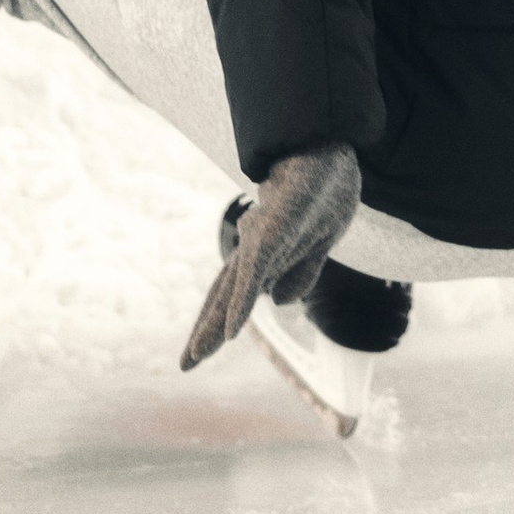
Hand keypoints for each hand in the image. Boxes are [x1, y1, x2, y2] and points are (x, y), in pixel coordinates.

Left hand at [182, 144, 360, 369]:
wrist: (329, 148)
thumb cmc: (324, 189)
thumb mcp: (320, 241)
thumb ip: (301, 271)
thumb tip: (278, 302)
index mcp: (263, 251)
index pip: (232, 293)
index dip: (216, 321)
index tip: (198, 352)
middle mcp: (253, 247)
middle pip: (224, 295)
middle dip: (205, 331)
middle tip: (185, 365)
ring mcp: (260, 241)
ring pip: (233, 290)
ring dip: (214, 326)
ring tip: (196, 356)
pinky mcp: (270, 234)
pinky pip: (253, 275)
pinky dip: (241, 305)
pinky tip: (232, 332)